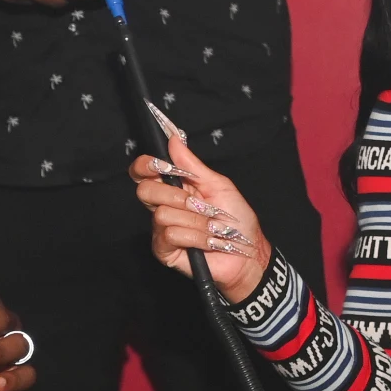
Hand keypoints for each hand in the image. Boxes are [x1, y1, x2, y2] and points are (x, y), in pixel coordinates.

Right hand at [130, 117, 270, 300]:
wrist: (247, 251)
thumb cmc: (236, 219)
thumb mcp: (218, 185)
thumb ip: (193, 165)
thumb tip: (174, 140)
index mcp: (174, 187)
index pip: (143, 172)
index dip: (146, 166)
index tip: (163, 166)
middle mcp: (163, 206)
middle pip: (145, 191)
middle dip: (177, 196)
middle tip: (200, 204)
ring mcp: (161, 229)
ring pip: (163, 214)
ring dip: (195, 221)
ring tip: (211, 227)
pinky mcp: (164, 250)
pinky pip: (170, 234)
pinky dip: (196, 236)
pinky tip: (208, 241)